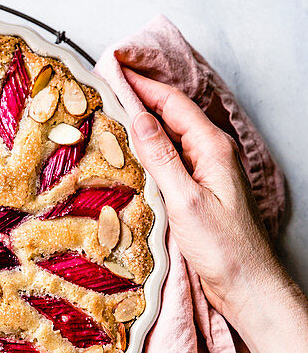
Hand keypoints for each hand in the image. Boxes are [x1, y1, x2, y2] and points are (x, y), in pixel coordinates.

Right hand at [125, 69, 307, 352]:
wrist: (246, 286)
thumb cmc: (224, 248)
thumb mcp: (185, 199)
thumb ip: (161, 156)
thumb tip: (138, 117)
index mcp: (212, 148)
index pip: (171, 102)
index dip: (141, 83)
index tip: (113, 66)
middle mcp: (210, 155)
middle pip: (170, 114)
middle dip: (139, 96)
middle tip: (106, 83)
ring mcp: (205, 173)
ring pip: (169, 136)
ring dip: (142, 122)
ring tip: (110, 111)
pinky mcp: (198, 192)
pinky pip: (170, 159)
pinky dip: (148, 149)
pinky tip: (130, 154)